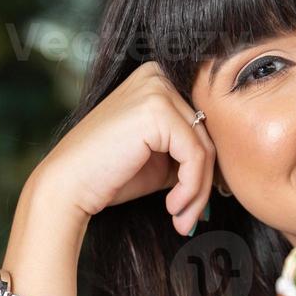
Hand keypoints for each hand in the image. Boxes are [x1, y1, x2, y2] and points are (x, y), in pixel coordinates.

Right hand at [30, 61, 216, 236]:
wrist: (67, 186)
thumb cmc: (108, 176)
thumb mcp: (160, 159)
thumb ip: (189, 153)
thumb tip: (228, 172)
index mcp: (157, 79)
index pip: (201, 123)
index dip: (206, 166)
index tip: (199, 202)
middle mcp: (157, 75)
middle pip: (207, 134)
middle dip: (204, 183)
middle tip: (191, 219)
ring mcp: (156, 89)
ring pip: (205, 147)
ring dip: (198, 192)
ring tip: (182, 220)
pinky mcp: (157, 111)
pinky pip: (195, 155)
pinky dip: (191, 188)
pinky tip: (173, 208)